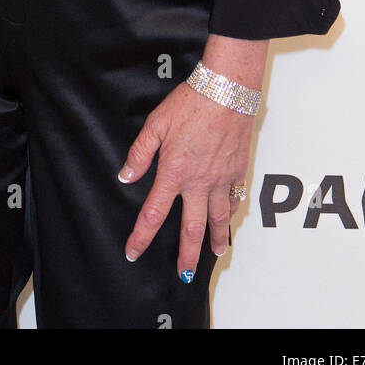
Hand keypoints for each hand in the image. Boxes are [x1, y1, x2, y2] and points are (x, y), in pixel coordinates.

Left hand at [118, 79, 254, 278]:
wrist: (227, 89)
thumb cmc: (191, 102)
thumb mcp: (156, 123)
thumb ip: (139, 153)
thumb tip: (126, 176)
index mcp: (174, 171)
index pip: (154, 213)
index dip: (142, 236)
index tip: (134, 251)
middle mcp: (199, 181)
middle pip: (192, 228)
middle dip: (187, 255)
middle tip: (184, 275)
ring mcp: (221, 178)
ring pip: (219, 218)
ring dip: (216, 240)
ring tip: (215, 255)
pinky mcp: (238, 170)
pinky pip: (235, 199)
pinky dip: (232, 214)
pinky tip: (229, 220)